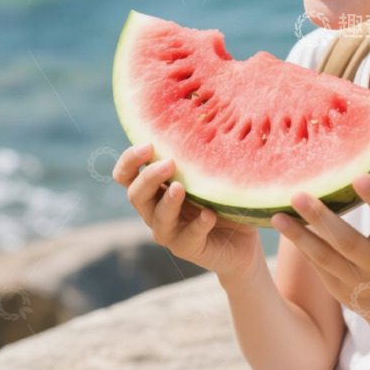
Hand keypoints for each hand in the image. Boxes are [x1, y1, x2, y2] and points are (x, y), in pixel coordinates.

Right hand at [113, 143, 261, 276]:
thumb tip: (205, 120)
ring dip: (168, 202)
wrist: (242, 243)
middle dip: (148, 177)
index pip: (127, 176)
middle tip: (169, 163)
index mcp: (156, 190)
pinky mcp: (189, 249)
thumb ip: (199, 159)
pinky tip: (209, 215)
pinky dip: (198, 225)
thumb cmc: (223, 202)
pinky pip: (188, 237)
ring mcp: (170, 233)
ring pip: (158, 218)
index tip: (148, 145)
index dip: (130, 161)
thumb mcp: (210, 176)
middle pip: (135, 195)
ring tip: (180, 188)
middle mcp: (156, 211)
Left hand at [270, 175, 369, 322]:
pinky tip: (283, 227)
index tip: (359, 175)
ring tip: (277, 216)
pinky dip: (300, 245)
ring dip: (299, 236)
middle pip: (349, 242)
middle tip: (298, 195)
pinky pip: (316, 266)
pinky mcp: (339, 291)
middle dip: (322, 219)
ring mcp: (358, 282)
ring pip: (325, 258)